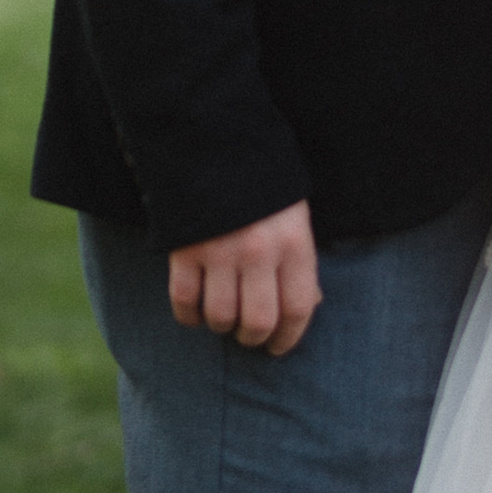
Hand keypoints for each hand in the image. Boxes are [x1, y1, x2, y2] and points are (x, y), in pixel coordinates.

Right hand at [168, 199, 321, 354]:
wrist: (215, 145)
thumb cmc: (263, 187)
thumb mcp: (295, 218)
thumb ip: (300, 261)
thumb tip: (307, 307)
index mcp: (294, 242)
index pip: (298, 307)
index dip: (290, 337)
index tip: (279, 347)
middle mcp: (259, 250)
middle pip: (258, 321)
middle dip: (253, 338)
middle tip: (249, 336)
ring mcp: (219, 250)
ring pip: (220, 316)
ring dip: (221, 327)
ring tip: (223, 320)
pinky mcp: (184, 249)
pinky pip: (184, 301)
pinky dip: (189, 316)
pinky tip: (196, 313)